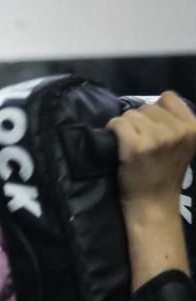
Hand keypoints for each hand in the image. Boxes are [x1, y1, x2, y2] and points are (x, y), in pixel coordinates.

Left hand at [110, 91, 195, 219]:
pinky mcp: (136, 147)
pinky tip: (116, 143)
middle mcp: (179, 130)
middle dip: (139, 120)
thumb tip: (151, 104)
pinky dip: (112, 130)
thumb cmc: (164, 174)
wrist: (154, 203)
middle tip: (139, 140)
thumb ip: (175, 123)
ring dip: (125, 127)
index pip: (168, 97)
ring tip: (129, 144)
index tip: (151, 126)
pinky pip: (118, 124)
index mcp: (194, 127)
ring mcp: (158, 138)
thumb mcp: (183, 144)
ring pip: (130, 114)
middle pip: (147, 106)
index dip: (155, 110)